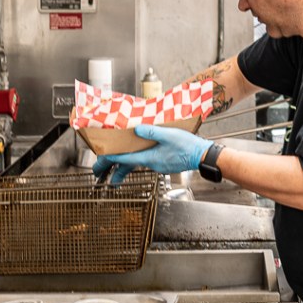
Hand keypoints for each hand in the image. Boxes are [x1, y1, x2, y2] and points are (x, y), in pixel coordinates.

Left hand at [92, 124, 210, 184]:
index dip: (111, 158)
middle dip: (112, 169)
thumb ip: (153, 132)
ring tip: (113, 174)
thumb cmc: (189, 147)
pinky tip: (136, 157)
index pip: (126, 159)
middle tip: (98, 172)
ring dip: (123, 167)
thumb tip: (137, 129)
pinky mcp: (163, 163)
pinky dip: (136, 161)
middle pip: (127, 166)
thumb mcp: (170, 136)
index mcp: (151, 157)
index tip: (100, 158)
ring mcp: (158, 165)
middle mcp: (152, 164)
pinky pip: (145, 162)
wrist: (203, 156)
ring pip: (136, 164)